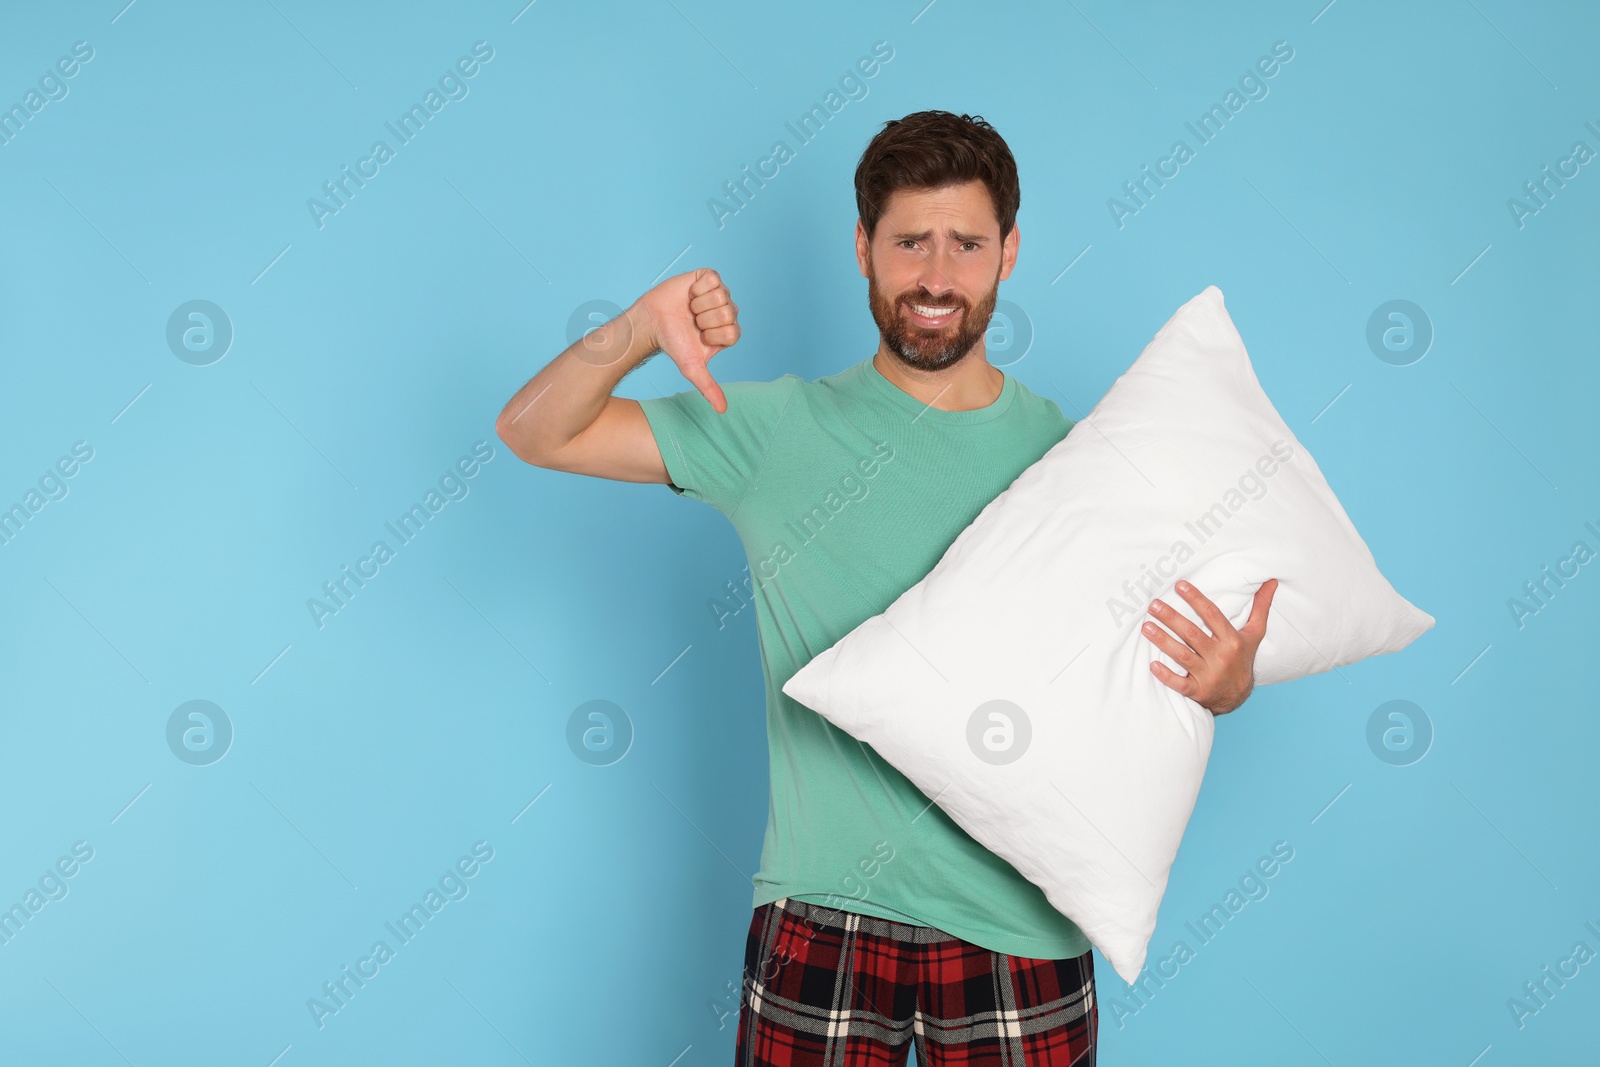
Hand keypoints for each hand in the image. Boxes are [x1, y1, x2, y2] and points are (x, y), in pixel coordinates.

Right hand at [632, 267, 740, 412]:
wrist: (652, 323)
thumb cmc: (673, 343)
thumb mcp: (692, 368)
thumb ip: (709, 388)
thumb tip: (723, 411)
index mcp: (729, 332)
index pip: (732, 333)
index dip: (712, 335)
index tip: (699, 336)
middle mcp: (728, 312)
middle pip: (727, 313)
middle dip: (704, 319)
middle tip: (693, 322)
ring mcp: (719, 293)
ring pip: (720, 296)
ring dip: (699, 304)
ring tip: (690, 309)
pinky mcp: (708, 277)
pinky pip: (712, 279)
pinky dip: (697, 288)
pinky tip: (690, 295)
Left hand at [1142, 578, 1277, 715]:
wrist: (1238, 695)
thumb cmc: (1242, 658)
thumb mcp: (1254, 634)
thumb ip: (1260, 607)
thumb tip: (1271, 581)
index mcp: (1232, 640)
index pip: (1213, 616)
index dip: (1196, 599)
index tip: (1179, 585)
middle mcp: (1220, 657)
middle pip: (1193, 634)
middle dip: (1172, 618)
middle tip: (1154, 605)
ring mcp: (1208, 675)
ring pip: (1182, 656)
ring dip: (1162, 641)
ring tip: (1146, 627)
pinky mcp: (1198, 691)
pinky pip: (1180, 684)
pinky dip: (1166, 676)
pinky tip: (1152, 664)